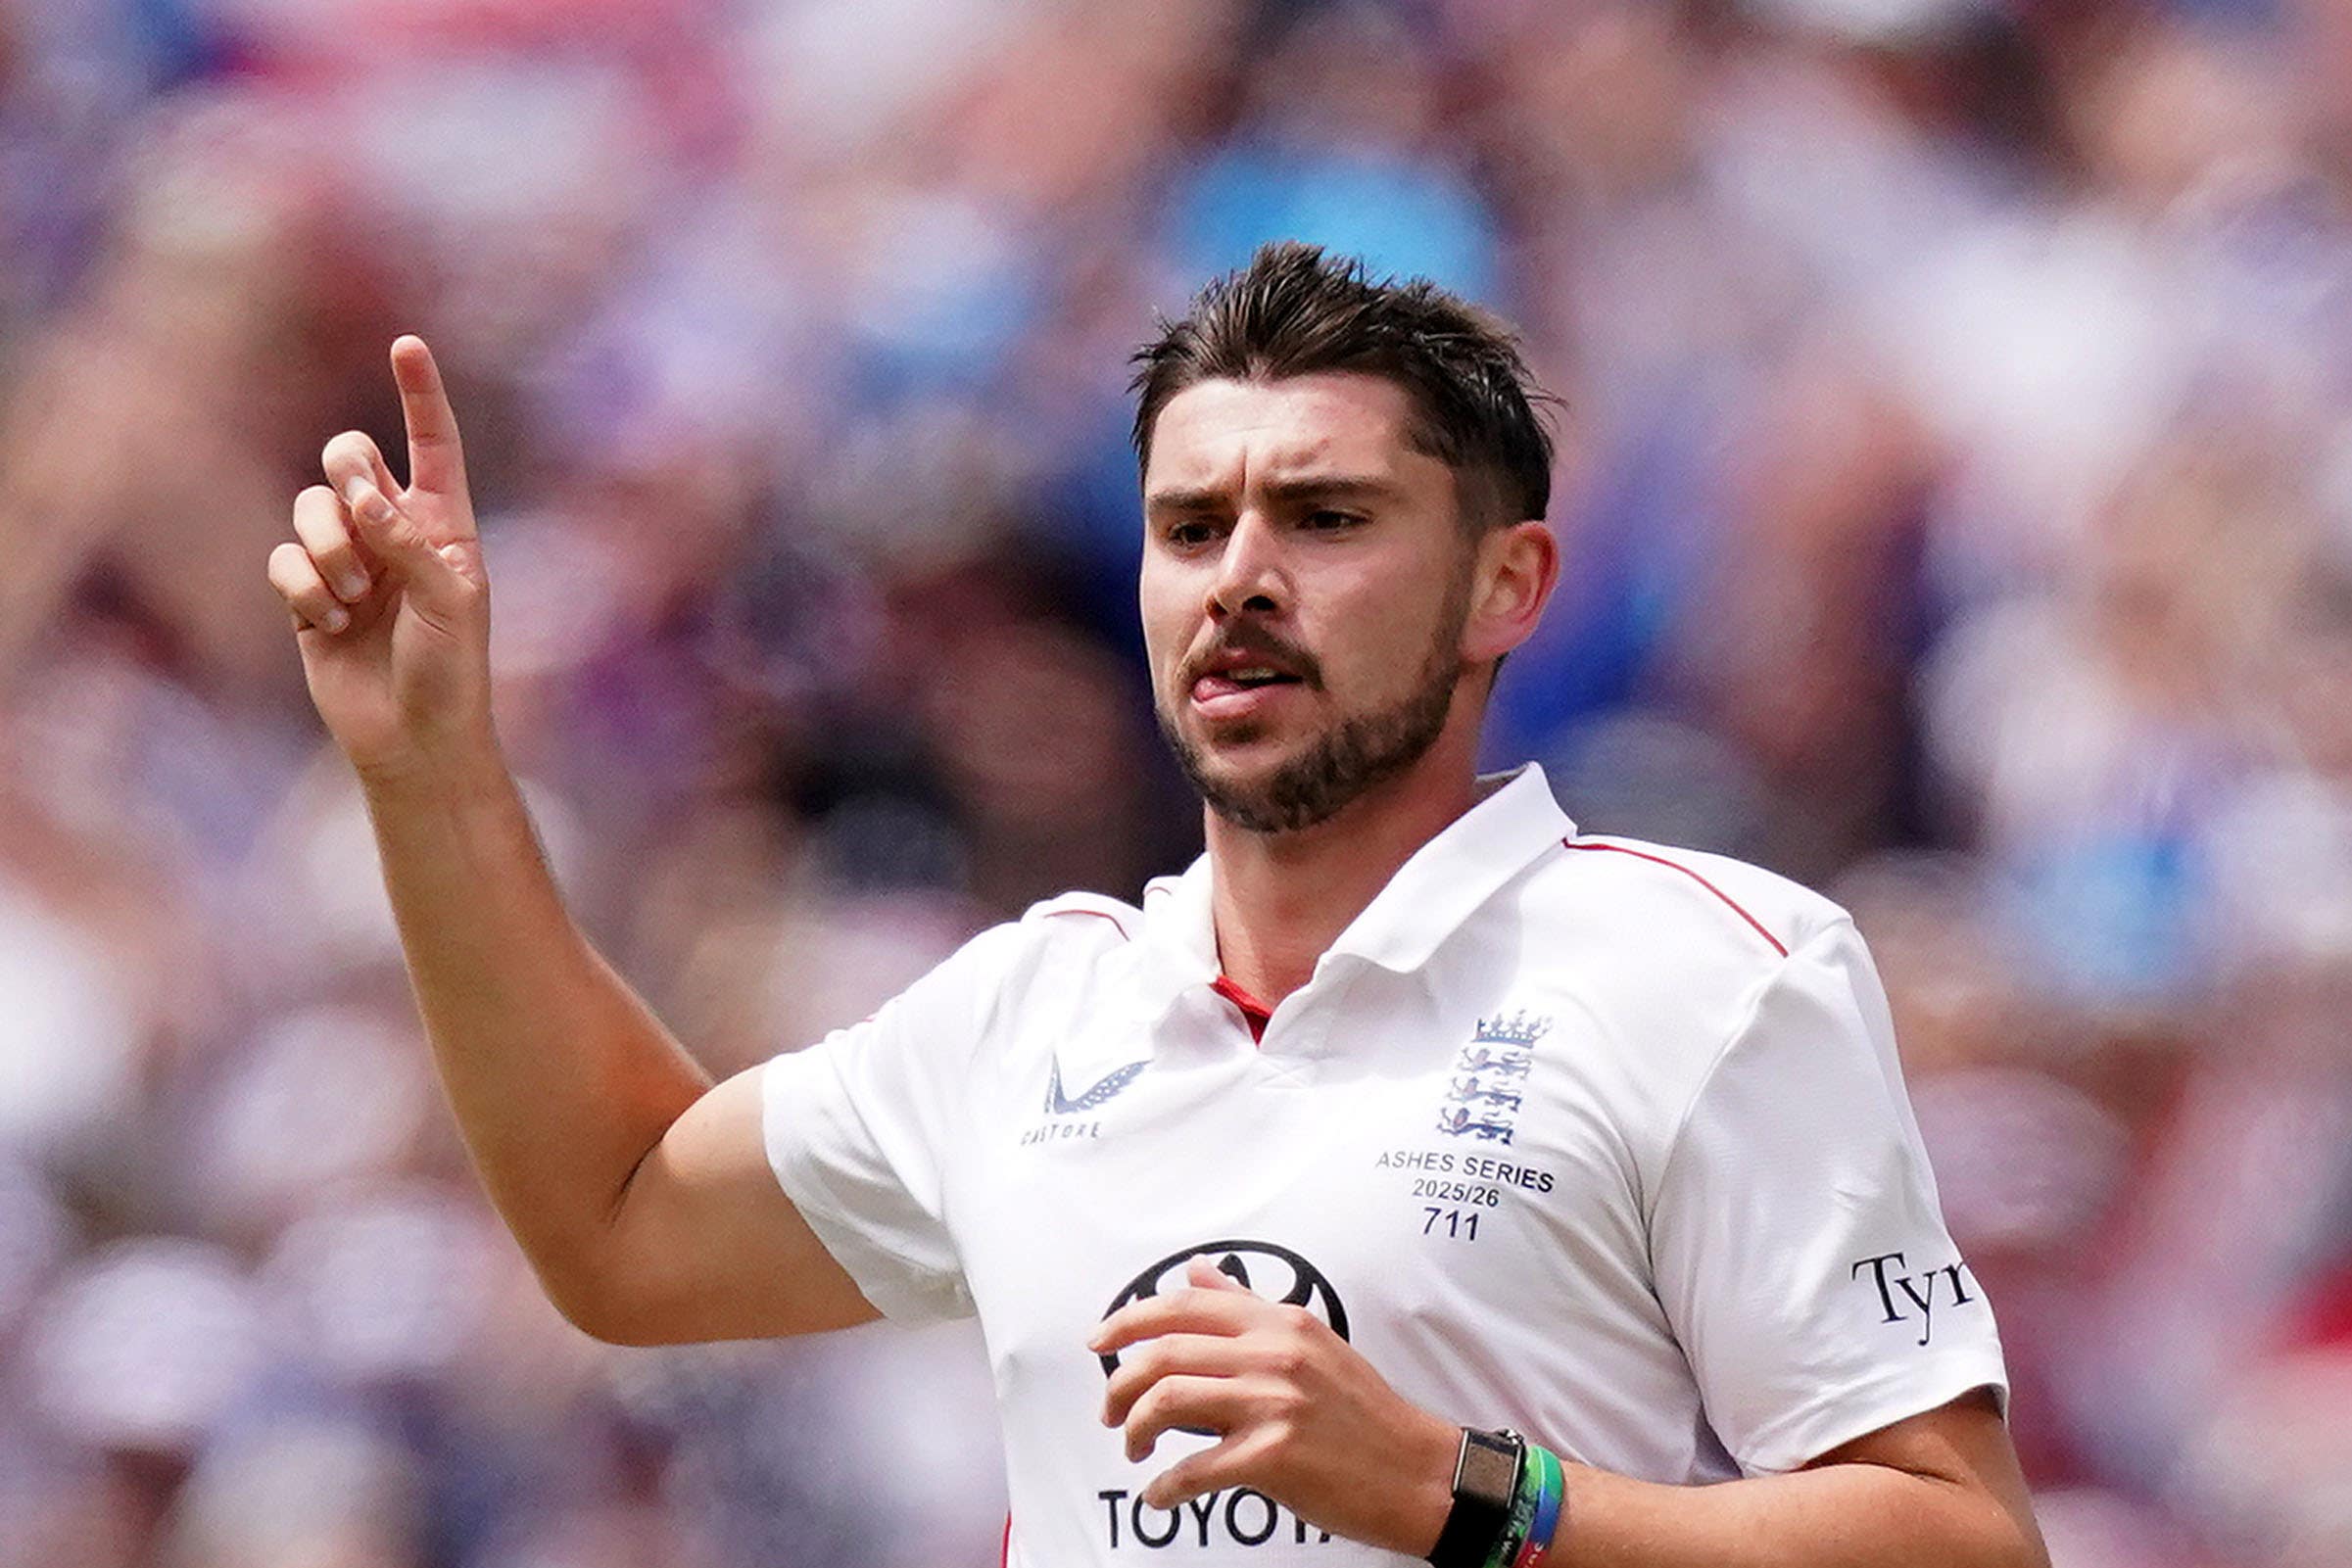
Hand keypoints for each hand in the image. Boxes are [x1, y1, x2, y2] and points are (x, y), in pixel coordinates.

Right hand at [267, 336, 491, 778]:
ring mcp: (349, 562)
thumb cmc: (452, 673)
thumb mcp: (452, 602)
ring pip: (309, 507)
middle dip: (347, 472)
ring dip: (329, 549)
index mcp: (445, 524)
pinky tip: (329, 623)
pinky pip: (284, 560)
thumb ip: (411, 542)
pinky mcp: (307, 597)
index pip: (433, 444)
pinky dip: (304, 588)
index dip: (421, 394)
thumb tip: (362, 496)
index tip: (407, 344)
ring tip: (356, 600)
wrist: (415, 740)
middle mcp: (394, 533)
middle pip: (349, 456)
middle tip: (363, 513)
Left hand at [1091, 1257, 1459, 1555]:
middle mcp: (1273, 1354)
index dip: (1128, 1321)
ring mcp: (1273, 1403)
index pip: (1184, 1305)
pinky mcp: (1273, 1456)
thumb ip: (1248, 1306)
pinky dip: (1167, 1487)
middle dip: (1119, 1383)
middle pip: (1163, 1352)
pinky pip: (1195, 1469)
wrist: (1417, 1470)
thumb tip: (1197, 1270)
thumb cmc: (1363, 1411)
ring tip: (1134, 1449)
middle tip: (1109, 1412)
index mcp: (1279, 1321)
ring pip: (1167, 1402)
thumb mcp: (1310, 1341)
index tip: (1099, 1341)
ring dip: (1135, 1428)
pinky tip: (1162, 1495)